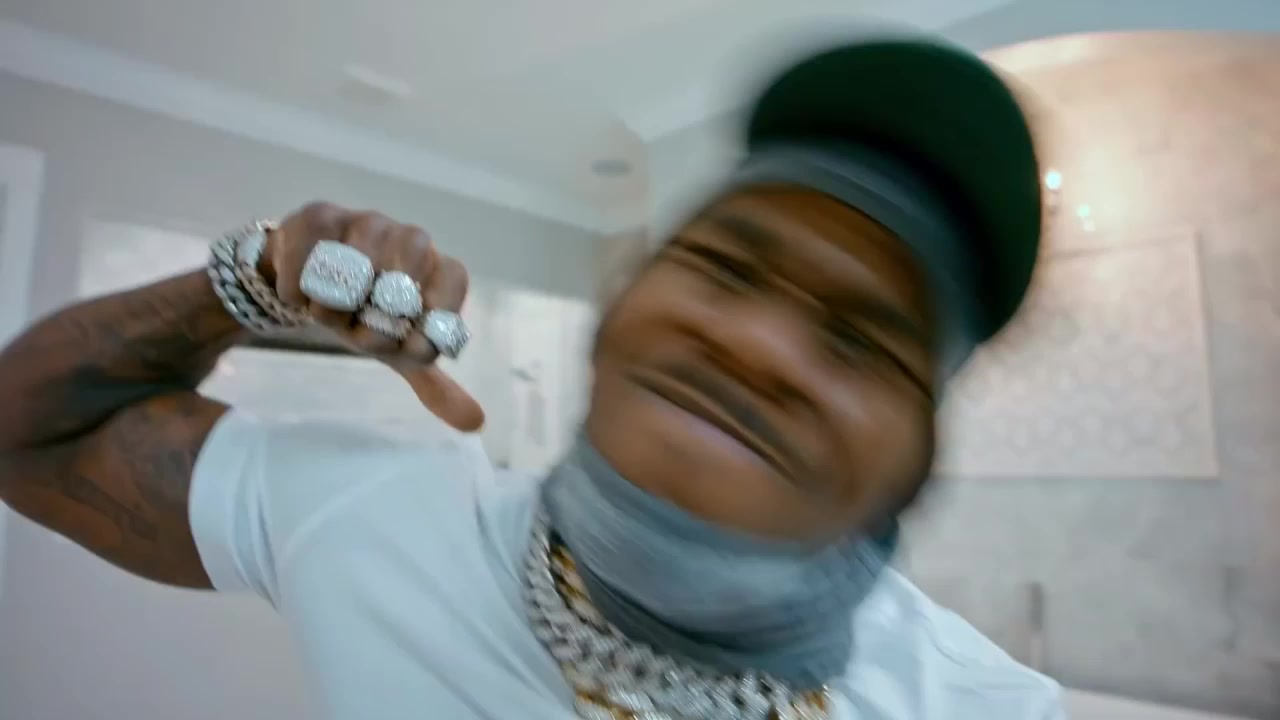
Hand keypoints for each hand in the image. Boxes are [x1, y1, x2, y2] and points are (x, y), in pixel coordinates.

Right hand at [259, 202, 483, 431]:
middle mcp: (407, 238)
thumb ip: (435, 385)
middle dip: (379, 317)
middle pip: (404, 270)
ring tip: (331, 316)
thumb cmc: (366, 314)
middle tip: (363, 336)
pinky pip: (310, 250)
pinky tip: (299, 298)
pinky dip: (301, 286)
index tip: (410, 348)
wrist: (311, 283)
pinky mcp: (319, 216)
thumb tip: (476, 423)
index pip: (453, 277)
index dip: (434, 313)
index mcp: (435, 267)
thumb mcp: (398, 352)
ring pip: (354, 263)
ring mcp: (365, 222)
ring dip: (336, 305)